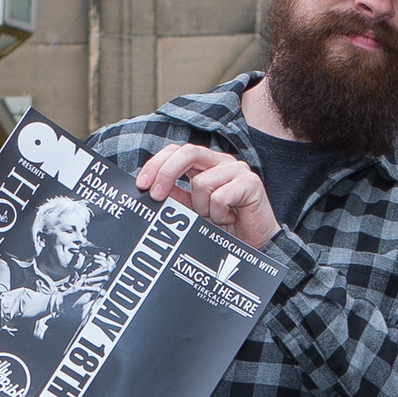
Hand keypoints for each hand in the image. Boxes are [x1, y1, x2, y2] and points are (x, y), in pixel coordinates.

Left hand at [139, 143, 277, 249]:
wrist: (256, 245)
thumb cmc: (225, 227)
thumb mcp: (192, 210)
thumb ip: (175, 195)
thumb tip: (149, 187)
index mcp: (207, 164)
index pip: (177, 151)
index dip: (157, 164)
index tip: (141, 184)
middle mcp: (222, 162)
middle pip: (187, 152)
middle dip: (166, 173)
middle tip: (155, 195)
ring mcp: (238, 170)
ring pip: (202, 182)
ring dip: (202, 208)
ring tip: (216, 218)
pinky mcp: (251, 183)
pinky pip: (219, 197)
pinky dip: (219, 215)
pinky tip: (230, 219)